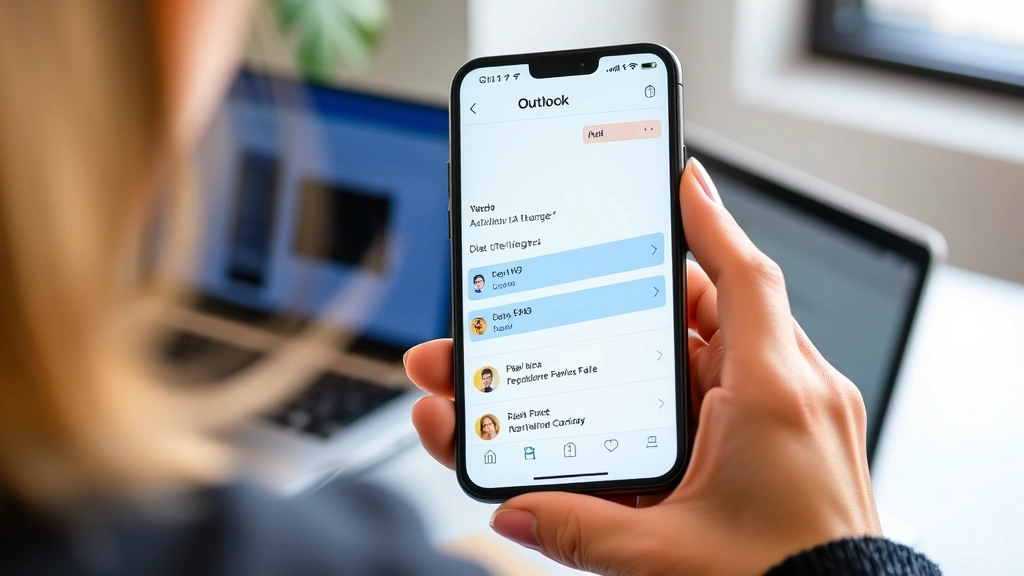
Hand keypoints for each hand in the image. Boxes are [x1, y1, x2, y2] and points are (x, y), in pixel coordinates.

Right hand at [405, 159, 880, 574]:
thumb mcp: (666, 554)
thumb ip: (579, 526)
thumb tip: (514, 510)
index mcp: (775, 397)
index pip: (743, 277)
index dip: (708, 219)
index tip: (679, 176)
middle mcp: (791, 394)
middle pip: (705, 315)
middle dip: (628, 304)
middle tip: (567, 294)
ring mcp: (793, 417)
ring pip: (711, 356)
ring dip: (648, 352)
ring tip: (584, 363)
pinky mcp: (788, 442)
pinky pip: (730, 391)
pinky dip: (682, 387)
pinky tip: (633, 410)